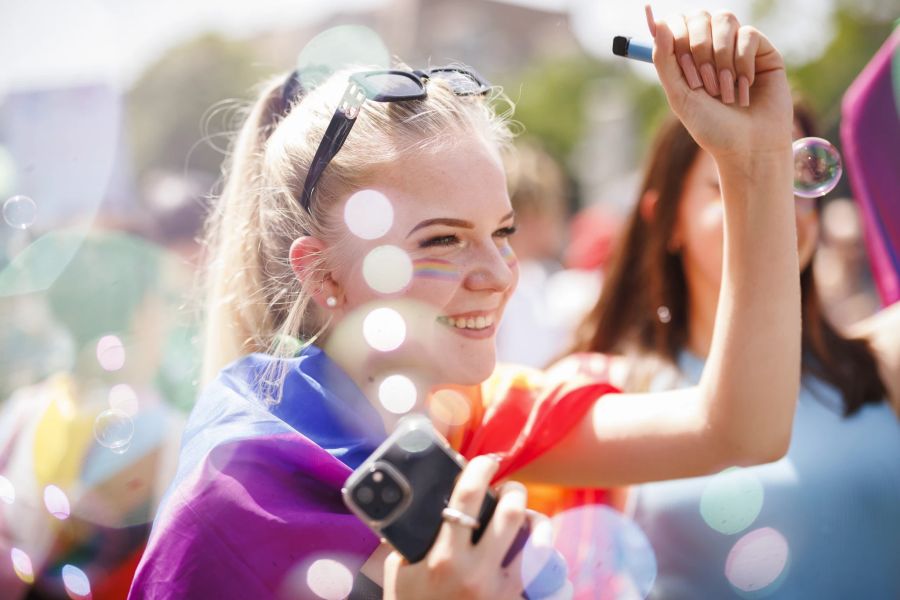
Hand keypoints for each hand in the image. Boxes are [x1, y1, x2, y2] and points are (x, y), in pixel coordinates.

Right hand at [383, 456, 529, 599]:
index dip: (479, 470)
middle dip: (514, 491)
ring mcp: (500, 593)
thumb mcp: (399, 570)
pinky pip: (542, 576)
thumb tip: (420, 497)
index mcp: (444, 558)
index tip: (486, 461)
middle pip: (511, 514)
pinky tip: (536, 550)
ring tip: (527, 517)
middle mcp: (476, 573)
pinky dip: (542, 558)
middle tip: (509, 488)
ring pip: (536, 543)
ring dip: (535, 522)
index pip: (467, 497)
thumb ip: (412, 536)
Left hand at [646, 4, 792, 160]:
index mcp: (687, 57)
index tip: (683, 70)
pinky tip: (745, 88)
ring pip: (725, 21)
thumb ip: (664, 61)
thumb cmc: (712, 128)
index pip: (677, 22)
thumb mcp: (680, 97)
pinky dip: (743, 63)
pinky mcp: (763, 51)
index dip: (677, 39)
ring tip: (725, 92)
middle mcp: (712, 48)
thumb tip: (659, 23)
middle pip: (700, 16)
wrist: (748, 148)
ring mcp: (738, 47)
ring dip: (721, 59)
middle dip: (699, 50)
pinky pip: (748, 35)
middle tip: (704, 84)